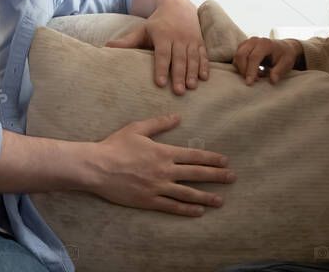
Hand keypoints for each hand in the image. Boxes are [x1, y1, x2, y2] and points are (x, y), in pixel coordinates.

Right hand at [85, 114, 235, 215]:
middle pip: (196, 174)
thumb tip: (177, 117)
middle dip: (217, 176)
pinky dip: (187, 210)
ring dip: (206, 197)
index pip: (194, 156)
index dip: (212, 159)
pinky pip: (172, 206)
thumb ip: (159, 123)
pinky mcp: (148, 201)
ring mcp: (157, 187)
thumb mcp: (137, 129)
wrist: (97, 167)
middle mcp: (164, 171)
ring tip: (221, 201)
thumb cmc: (115, 146)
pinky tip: (199, 211)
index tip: (225, 161)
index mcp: (164, 152)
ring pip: (188, 194)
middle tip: (232, 178)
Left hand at [106, 0, 208, 94]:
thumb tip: (106, 48)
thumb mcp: (142, 29)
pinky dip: (205, 66)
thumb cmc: (156, 22)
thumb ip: (127, 41)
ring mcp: (191, 39)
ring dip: (192, 73)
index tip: (160, 83)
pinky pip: (203, 55)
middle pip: (179, 59)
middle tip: (178, 92)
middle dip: (179, 75)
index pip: (162, 54)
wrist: (177, 5)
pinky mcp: (199, 41)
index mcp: (162, 35)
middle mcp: (178, 37)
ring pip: (192, 58)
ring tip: (191, 88)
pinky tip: (204, 79)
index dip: (161, 68)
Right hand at [233, 36, 301, 83]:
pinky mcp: (243, 46)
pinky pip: (236, 56)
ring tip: (254, 75)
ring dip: (241, 68)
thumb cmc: (285, 56)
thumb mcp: (286, 63)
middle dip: (243, 70)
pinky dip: (240, 66)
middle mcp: (255, 41)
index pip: (254, 57)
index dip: (251, 71)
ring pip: (237, 56)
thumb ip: (279, 71)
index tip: (249, 83)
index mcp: (266, 44)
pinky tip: (250, 71)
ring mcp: (248, 42)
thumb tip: (272, 80)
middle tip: (250, 81)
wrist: (283, 47)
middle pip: (241, 55)